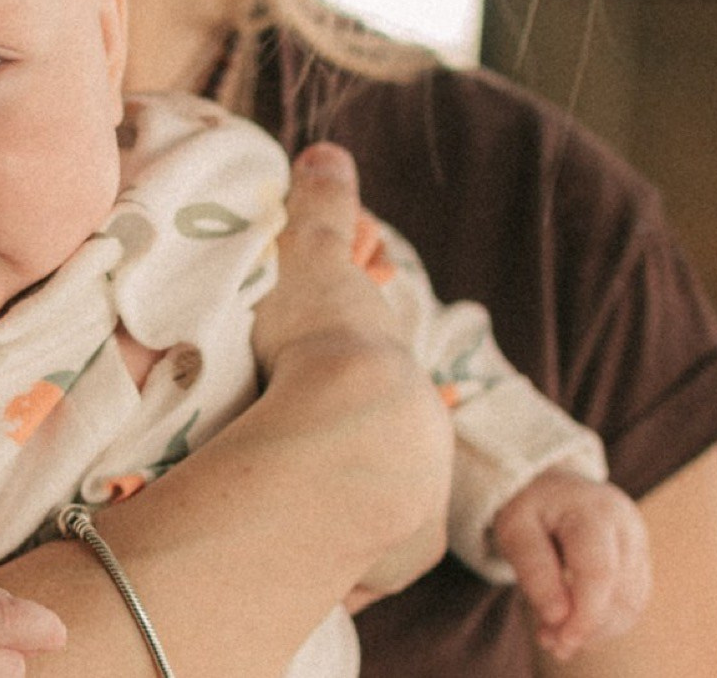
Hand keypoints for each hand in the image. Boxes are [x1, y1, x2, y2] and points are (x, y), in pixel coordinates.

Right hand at [251, 144, 452, 606]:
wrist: (347, 431)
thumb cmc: (329, 340)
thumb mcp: (319, 259)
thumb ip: (323, 209)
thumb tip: (327, 150)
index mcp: (402, 377)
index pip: (384, 387)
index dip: (353, 389)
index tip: (322, 397)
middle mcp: (422, 441)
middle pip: (385, 452)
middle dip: (352, 456)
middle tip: (301, 451)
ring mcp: (416, 504)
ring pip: (379, 513)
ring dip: (347, 511)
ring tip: (294, 504)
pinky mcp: (397, 559)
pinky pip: (361, 566)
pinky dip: (337, 560)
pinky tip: (303, 547)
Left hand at [490, 468, 652, 664]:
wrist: (552, 485)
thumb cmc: (531, 507)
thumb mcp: (515, 528)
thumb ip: (534, 570)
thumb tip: (558, 618)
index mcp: (593, 510)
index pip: (600, 573)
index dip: (583, 617)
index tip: (557, 642)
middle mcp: (626, 525)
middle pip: (621, 595)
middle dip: (587, 628)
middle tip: (548, 639)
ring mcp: (639, 542)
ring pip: (631, 606)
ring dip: (596, 630)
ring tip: (557, 632)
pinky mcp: (641, 559)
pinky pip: (632, 604)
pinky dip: (606, 622)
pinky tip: (577, 621)